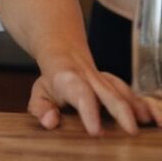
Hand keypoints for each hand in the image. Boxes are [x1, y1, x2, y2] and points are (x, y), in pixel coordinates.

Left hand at [27, 57, 158, 134]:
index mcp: (69, 79)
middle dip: (122, 112)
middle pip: (109, 93)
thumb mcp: (40, 93)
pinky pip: (134, 95)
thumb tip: (50, 121)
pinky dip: (146, 107)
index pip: (80, 93)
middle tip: (131, 132)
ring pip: (125, 92)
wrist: (66, 56)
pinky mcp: (119, 87)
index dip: (89, 111)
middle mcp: (91, 79)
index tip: (96, 132)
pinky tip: (155, 120)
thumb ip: (40, 108)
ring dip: (138, 109)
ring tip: (151, 125)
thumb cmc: (53, 83)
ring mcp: (107, 81)